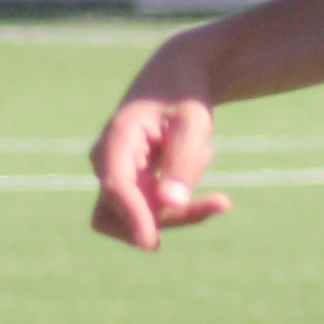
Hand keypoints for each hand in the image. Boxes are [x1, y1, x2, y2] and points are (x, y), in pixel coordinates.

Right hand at [91, 75, 230, 249]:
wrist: (178, 79)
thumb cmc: (186, 95)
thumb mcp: (194, 123)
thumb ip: (182, 162)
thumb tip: (171, 205)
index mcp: (118, 137)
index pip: (115, 186)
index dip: (133, 216)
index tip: (152, 244)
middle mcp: (108, 160)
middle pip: (119, 212)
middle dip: (163, 218)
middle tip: (216, 202)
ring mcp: (117, 175)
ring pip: (137, 219)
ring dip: (178, 212)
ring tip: (205, 158)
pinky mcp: (132, 186)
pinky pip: (152, 213)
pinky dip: (183, 206)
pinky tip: (208, 177)